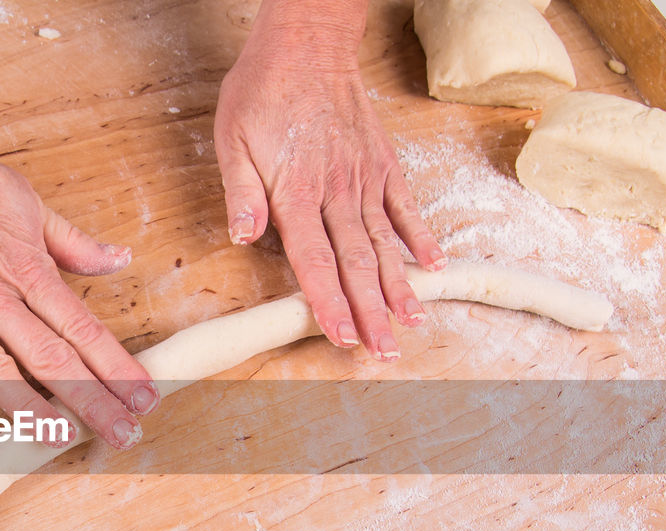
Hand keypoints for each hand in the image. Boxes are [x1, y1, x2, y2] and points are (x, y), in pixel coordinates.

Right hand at [0, 115, 158, 448]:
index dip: (117, 366)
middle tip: (123, 434)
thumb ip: (74, 242)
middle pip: (50, 357)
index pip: (83, 328)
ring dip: (25, 406)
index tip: (145, 397)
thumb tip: (120, 260)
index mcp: (26, 268)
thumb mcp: (29, 202)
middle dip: (91, 398)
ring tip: (56, 437)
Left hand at [214, 4, 445, 359]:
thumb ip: (241, 194)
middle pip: (355, 264)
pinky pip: (406, 206)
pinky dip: (421, 238)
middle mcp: (336, 193)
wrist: (307, 43)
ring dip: (399, 287)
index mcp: (296, 194)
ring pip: (384, 243)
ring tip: (414, 324)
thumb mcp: (231, 140)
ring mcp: (365, 179)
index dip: (327, 302)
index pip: (313, 261)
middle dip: (370, 312)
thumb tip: (243, 240)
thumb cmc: (261, 92)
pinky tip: (434, 269)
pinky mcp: (383, 163)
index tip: (341, 336)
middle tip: (384, 352)